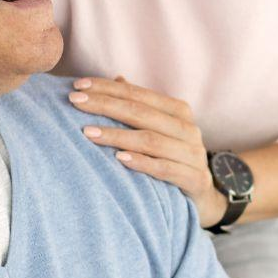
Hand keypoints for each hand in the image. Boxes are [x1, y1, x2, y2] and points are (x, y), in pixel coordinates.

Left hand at [69, 76, 225, 227]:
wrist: (202, 198)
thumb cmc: (172, 159)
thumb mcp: (157, 131)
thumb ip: (140, 107)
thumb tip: (117, 79)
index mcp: (178, 112)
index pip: (138, 95)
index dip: (107, 88)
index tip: (77, 86)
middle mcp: (188, 129)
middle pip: (141, 113)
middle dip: (105, 105)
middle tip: (75, 102)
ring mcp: (194, 154)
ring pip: (151, 140)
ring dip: (117, 135)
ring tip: (88, 132)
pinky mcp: (195, 179)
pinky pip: (165, 168)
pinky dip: (142, 162)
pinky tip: (119, 159)